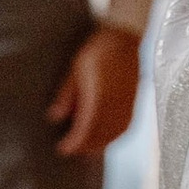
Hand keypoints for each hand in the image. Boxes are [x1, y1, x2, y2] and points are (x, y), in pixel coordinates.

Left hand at [48, 22, 141, 158]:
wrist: (124, 37)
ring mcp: (127, 102)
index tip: (63, 149)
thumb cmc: (97, 51)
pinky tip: (106, 139)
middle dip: (86, 145)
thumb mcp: (76, 69)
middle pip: (101, 132)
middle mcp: (115, 100)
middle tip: (71, 151)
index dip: (75, 140)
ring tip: (86, 149)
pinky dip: (115, 137)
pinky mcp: (134, 102)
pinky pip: (126, 126)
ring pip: (115, 132)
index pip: (87, 125)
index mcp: (99, 92)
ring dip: (101, 144)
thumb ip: (67, 95)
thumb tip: (54, 118)